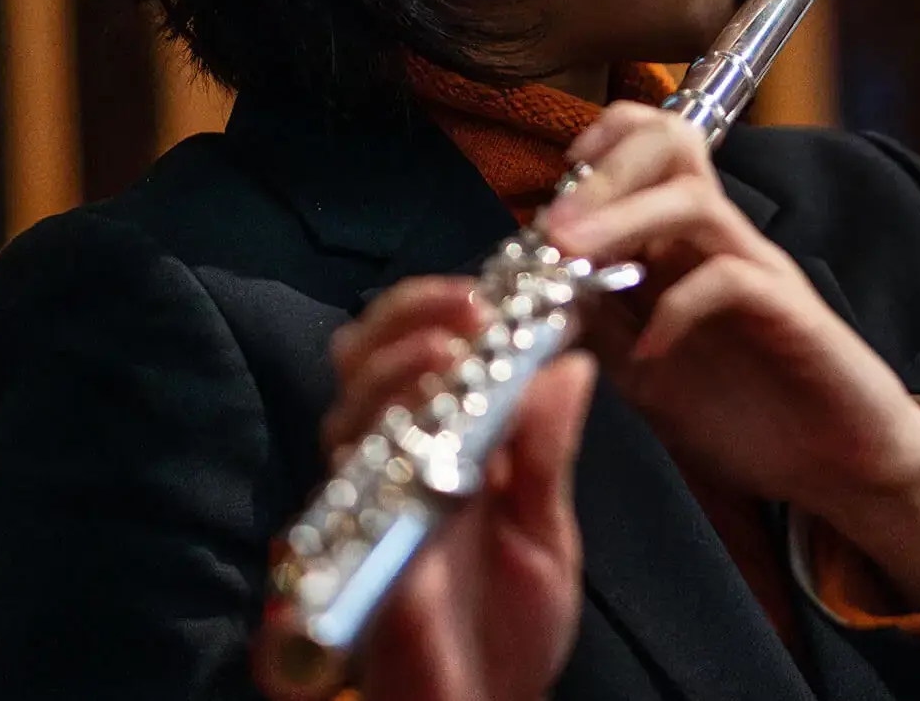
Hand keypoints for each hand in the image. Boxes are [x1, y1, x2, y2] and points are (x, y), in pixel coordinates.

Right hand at [257, 278, 595, 700]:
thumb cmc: (510, 636)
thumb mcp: (547, 533)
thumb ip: (549, 452)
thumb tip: (571, 362)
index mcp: (444, 447)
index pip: (427, 350)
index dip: (453, 307)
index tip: (511, 283)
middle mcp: (395, 460)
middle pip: (368, 356)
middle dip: (414, 315)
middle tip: (473, 307)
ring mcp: (370, 497)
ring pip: (349, 400)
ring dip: (398, 361)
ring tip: (452, 348)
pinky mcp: (356, 540)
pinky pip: (349, 470)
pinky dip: (381, 428)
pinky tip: (425, 411)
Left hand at [539, 103, 919, 609]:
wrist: (838, 465)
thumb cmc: (748, 412)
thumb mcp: (644, 371)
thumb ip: (596, 326)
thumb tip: (529, 290)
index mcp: (684, 243)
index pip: (648, 145)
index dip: (598, 147)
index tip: (549, 197)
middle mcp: (721, 241)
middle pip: (671, 145)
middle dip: (603, 172)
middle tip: (552, 225)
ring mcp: (758, 271)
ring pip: (695, 202)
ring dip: (624, 222)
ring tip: (575, 259)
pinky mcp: (790, 314)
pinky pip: (732, 280)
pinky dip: (679, 308)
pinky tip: (649, 351)